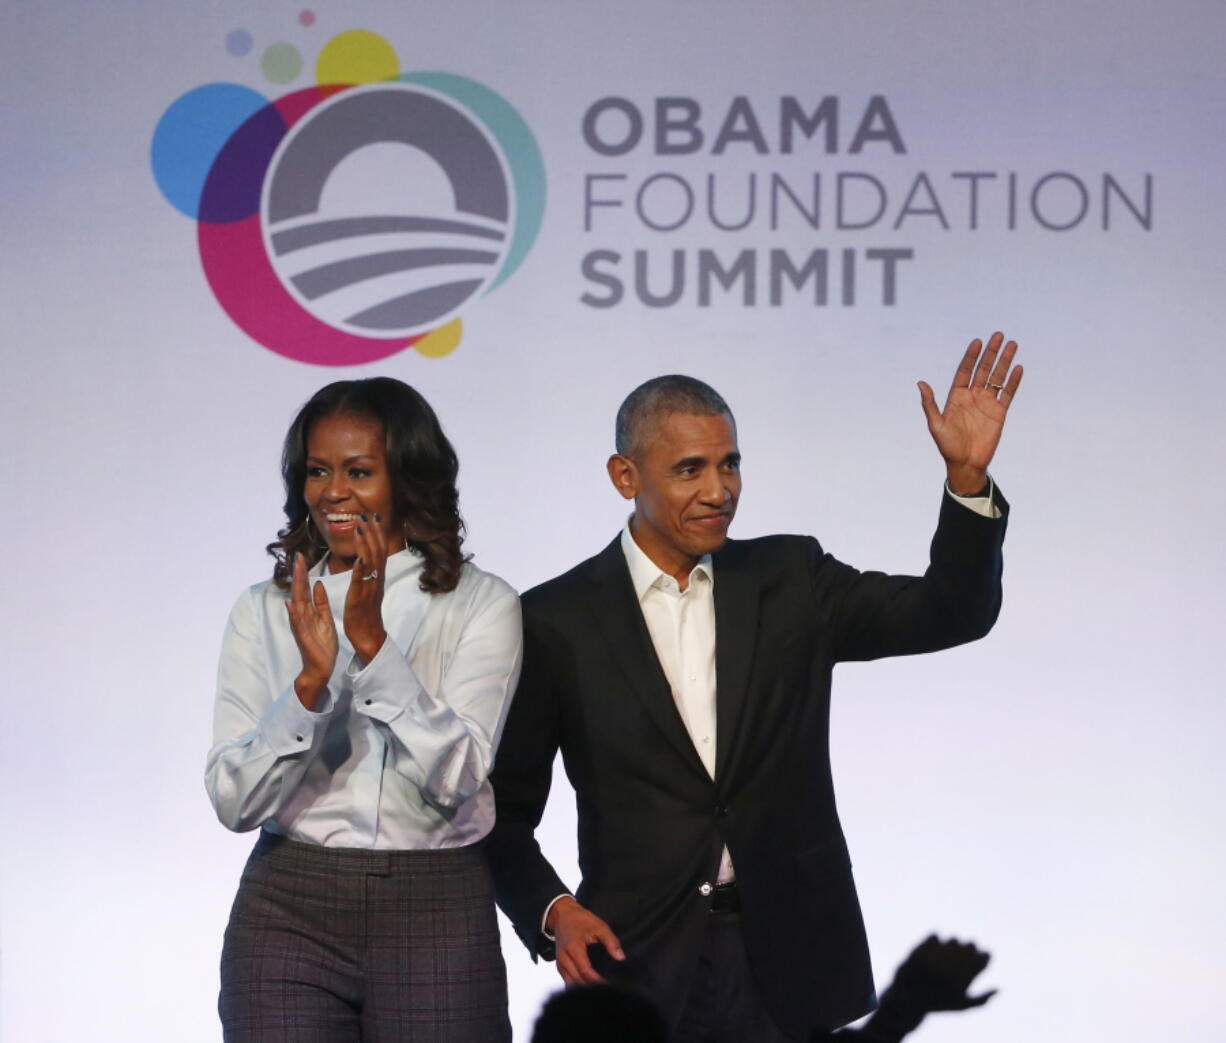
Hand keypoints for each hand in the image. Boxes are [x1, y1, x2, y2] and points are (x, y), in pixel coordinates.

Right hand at [287, 552, 338, 709]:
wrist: (320, 666)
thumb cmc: (323, 643)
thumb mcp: (325, 618)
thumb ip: (320, 602)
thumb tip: (318, 583)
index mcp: (309, 610)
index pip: (305, 587)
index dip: (304, 572)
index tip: (303, 556)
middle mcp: (302, 615)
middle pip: (299, 590)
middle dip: (299, 574)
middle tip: (297, 555)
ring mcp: (300, 625)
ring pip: (296, 602)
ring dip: (295, 587)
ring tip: (295, 572)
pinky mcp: (302, 637)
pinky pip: (297, 623)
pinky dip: (294, 614)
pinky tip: (290, 603)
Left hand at [343, 513, 388, 664]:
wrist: (368, 635)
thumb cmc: (366, 612)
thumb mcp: (368, 587)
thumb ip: (368, 572)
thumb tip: (366, 558)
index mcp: (377, 576)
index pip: (380, 549)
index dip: (377, 532)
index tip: (374, 516)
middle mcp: (376, 578)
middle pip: (378, 551)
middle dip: (373, 531)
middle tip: (368, 513)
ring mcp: (370, 587)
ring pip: (371, 562)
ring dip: (366, 543)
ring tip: (360, 527)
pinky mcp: (361, 597)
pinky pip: (362, 581)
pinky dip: (362, 568)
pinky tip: (359, 557)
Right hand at [547, 896, 625, 984]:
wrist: (562, 915)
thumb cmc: (580, 919)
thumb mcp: (599, 926)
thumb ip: (611, 941)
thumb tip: (620, 957)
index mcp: (573, 948)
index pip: (586, 972)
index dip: (598, 981)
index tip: (609, 984)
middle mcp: (563, 958)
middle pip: (578, 981)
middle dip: (592, 987)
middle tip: (607, 988)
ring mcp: (559, 963)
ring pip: (571, 983)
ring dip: (583, 987)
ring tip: (598, 988)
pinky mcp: (559, 965)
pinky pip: (567, 980)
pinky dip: (577, 983)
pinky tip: (588, 984)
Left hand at [887, 934, 995, 1011]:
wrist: (908, 999)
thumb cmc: (938, 1004)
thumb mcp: (961, 1006)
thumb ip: (983, 999)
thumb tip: (999, 988)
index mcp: (967, 976)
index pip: (986, 955)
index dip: (983, 957)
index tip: (976, 962)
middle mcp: (955, 962)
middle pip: (971, 944)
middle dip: (968, 949)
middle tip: (960, 959)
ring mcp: (939, 953)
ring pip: (953, 939)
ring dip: (951, 946)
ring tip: (944, 959)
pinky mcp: (924, 946)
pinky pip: (935, 935)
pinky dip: (934, 942)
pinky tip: (931, 953)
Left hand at [918, 332, 1022, 494]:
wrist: (965, 464)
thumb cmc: (947, 446)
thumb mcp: (935, 425)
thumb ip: (930, 404)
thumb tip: (920, 383)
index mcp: (956, 396)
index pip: (965, 370)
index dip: (971, 356)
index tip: (978, 341)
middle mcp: (972, 396)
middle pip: (983, 369)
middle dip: (991, 352)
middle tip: (999, 335)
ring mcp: (987, 403)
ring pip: (997, 377)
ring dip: (1005, 361)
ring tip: (1012, 344)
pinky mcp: (999, 413)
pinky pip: (1008, 393)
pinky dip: (1013, 381)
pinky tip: (1018, 368)